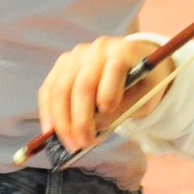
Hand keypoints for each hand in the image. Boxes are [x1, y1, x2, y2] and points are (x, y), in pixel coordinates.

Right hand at [37, 36, 171, 152]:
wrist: (134, 61)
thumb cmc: (143, 82)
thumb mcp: (146, 96)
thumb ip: (124, 109)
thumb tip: (95, 126)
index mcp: (124, 51)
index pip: (114, 69)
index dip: (109, 91)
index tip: (107, 112)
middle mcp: (97, 49)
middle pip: (82, 84)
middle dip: (80, 119)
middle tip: (83, 143)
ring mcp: (76, 55)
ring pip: (60, 89)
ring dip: (62, 120)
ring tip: (70, 143)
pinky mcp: (62, 64)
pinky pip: (49, 89)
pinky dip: (47, 111)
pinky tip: (50, 130)